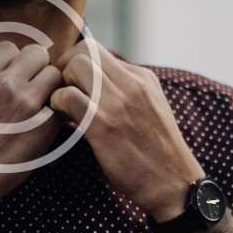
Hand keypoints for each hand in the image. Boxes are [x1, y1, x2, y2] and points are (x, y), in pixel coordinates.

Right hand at [0, 40, 66, 209]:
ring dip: (49, 86)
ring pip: (54, 73)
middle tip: (32, 86)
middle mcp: (4, 84)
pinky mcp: (44, 125)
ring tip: (39, 103)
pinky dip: (56, 110)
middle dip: (36, 67)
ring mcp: (26, 104)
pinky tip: (45, 120)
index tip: (12, 76)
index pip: (10, 47)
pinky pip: (61, 103)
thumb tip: (9, 60)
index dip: (13, 61)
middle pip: (37, 53)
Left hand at [50, 39, 203, 220]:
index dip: (77, 63)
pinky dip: (58, 103)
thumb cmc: (157, 152)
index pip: (99, 50)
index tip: (70, 82)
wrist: (174, 184)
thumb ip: (128, 91)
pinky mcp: (104, 125)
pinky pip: (69, 97)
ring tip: (62, 104)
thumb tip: (96, 83)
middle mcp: (132, 83)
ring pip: (76, 65)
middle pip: (85, 48)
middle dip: (65, 65)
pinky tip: (62, 118)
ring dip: (61, 82)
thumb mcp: (151, 108)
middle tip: (61, 89)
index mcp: (143, 78)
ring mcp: (118, 103)